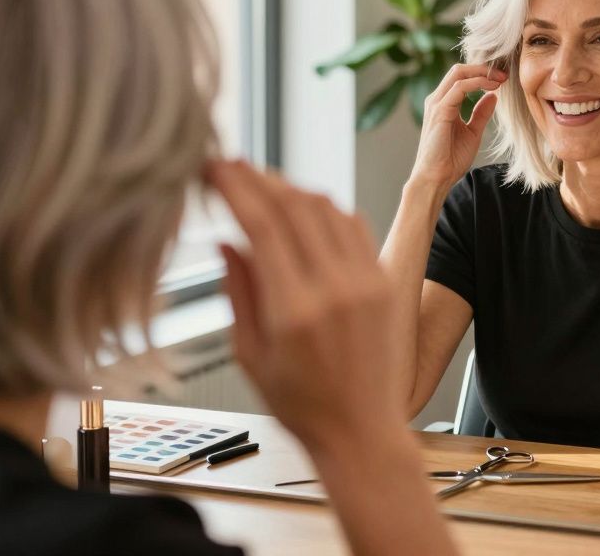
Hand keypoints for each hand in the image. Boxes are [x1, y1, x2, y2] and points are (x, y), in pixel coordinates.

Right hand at [209, 160, 404, 449]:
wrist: (361, 432)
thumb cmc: (302, 405)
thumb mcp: (250, 354)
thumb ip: (239, 291)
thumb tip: (226, 240)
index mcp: (294, 310)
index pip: (261, 225)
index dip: (235, 187)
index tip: (214, 168)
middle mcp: (335, 289)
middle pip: (294, 205)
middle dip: (258, 177)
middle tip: (231, 166)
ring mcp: (366, 282)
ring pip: (326, 207)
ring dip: (291, 187)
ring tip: (262, 184)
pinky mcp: (385, 282)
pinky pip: (354, 225)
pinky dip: (325, 207)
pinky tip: (303, 207)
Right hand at [409, 63, 504, 193]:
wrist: (436, 177)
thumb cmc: (450, 159)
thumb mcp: (472, 132)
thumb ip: (480, 114)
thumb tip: (493, 96)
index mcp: (444, 103)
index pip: (461, 78)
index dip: (482, 73)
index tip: (502, 78)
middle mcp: (437, 100)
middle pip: (459, 70)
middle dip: (483, 68)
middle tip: (504, 74)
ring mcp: (437, 104)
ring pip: (458, 74)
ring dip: (482, 73)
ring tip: (501, 78)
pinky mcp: (440, 111)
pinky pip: (459, 88)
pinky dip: (477, 83)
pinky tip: (492, 87)